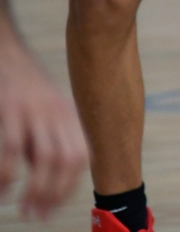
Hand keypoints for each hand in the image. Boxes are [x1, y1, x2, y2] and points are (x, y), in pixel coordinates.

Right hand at [0, 41, 88, 219]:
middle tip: (36, 215)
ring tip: (23, 209)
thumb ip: (50, 141)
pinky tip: (2, 188)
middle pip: (68, 160)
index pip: (81, 156)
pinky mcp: (10, 109)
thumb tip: (50, 181)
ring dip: (36, 189)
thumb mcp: (46, 113)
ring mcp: (35, 111)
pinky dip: (7, 173)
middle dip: (54, 193)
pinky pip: (13, 148)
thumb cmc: (26, 90)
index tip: (53, 209)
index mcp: (68, 116)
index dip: (70, 186)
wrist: (8, 54)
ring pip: (46, 157)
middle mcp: (57, 113)